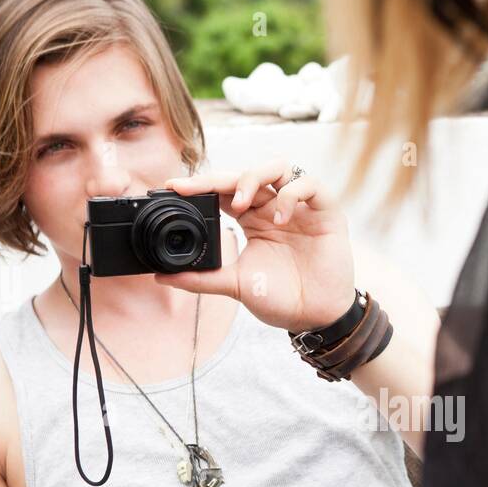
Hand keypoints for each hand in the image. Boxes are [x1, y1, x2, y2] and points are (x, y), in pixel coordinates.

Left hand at [154, 160, 355, 333]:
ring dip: (253, 177)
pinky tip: (280, 217)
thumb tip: (161, 277)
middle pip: (246, 175)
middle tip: (195, 189)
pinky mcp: (326, 212)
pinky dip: (291, 194)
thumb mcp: (235, 286)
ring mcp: (301, 208)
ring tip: (239, 203)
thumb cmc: (282, 301)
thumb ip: (201, 279)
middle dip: (219, 178)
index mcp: (254, 220)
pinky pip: (309, 185)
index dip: (202, 185)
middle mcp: (275, 208)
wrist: (316, 318)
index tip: (174, 188)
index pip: (225, 191)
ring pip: (278, 168)